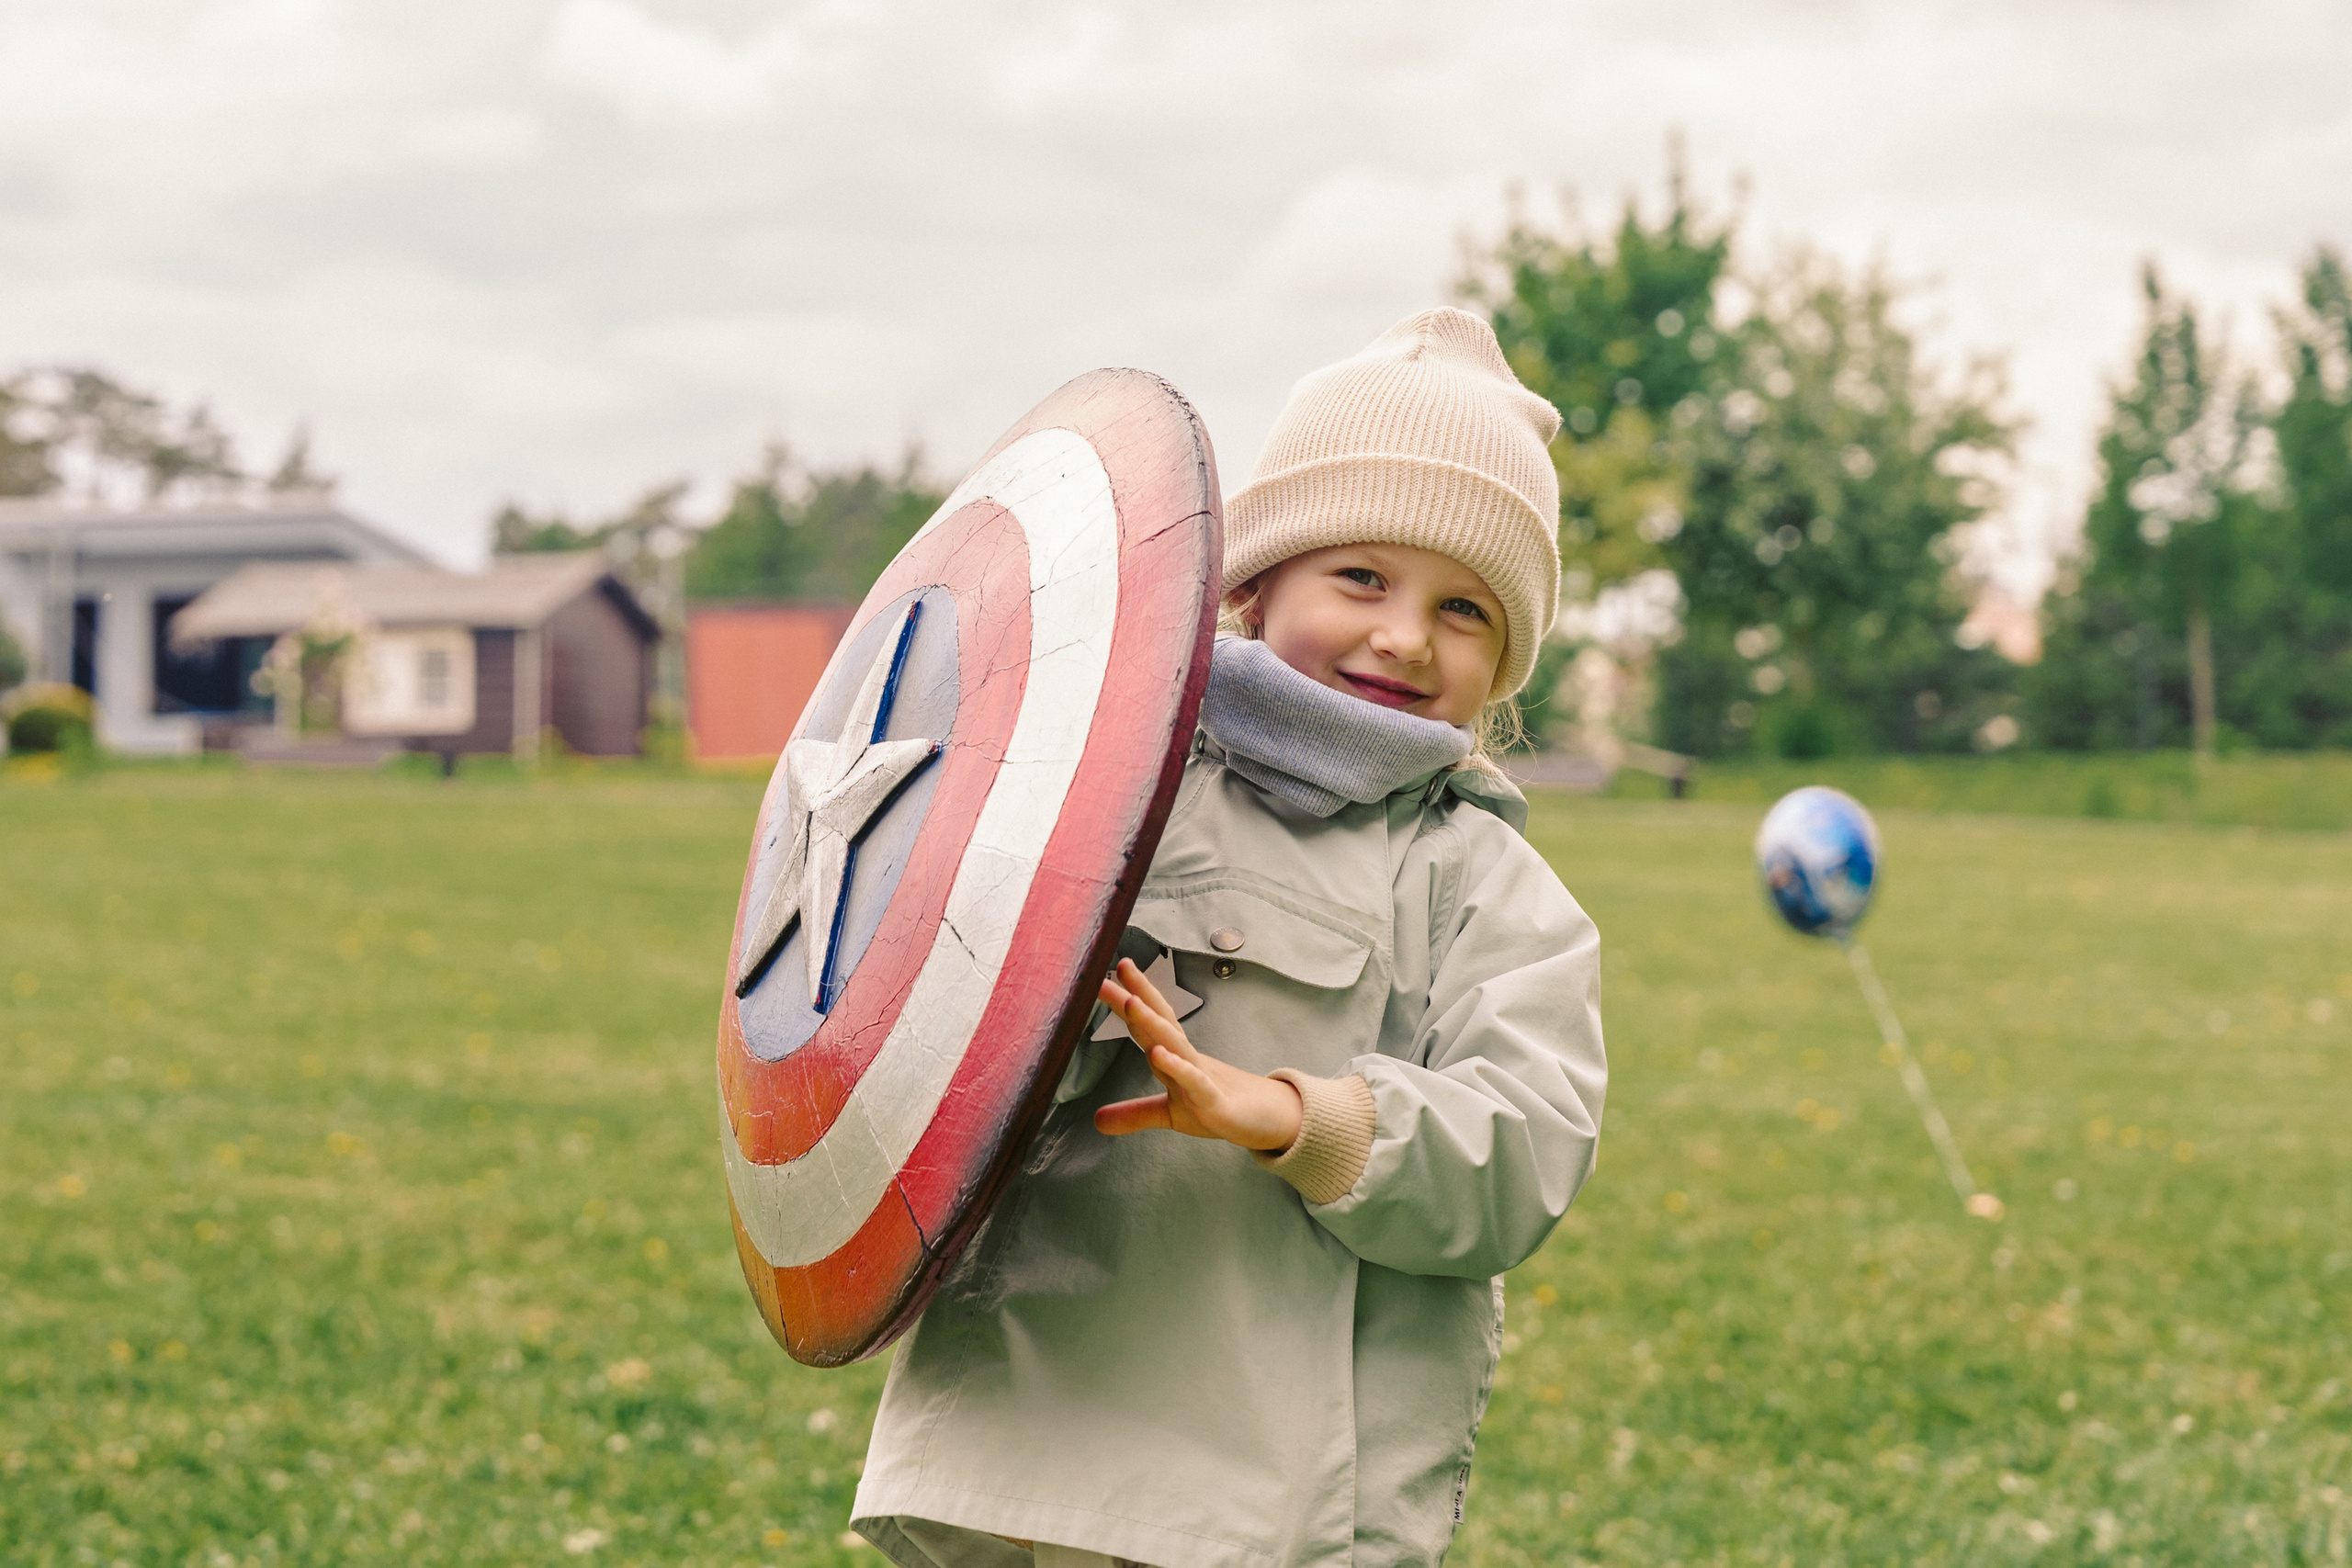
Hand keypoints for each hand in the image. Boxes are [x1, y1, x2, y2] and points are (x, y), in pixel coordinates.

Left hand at [1093, 957, 1303, 1151]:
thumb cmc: (1215, 1108)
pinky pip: (1195, 1081)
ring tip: (1131, 1003)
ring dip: (1153, 1023)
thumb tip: (1096, 1121)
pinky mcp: (1215, 1103)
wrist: (1265, 1122)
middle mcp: (1186, 1060)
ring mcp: (1201, 1078)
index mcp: (1174, 1057)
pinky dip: (1177, 1067)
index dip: (1125, 1002)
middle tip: (1112, 974)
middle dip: (1136, 997)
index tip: (1100, 979)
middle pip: (1160, 1023)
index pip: (1148, 1025)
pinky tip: (1159, 1055)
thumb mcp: (1169, 1114)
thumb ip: (1135, 1113)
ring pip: (1175, 1045)